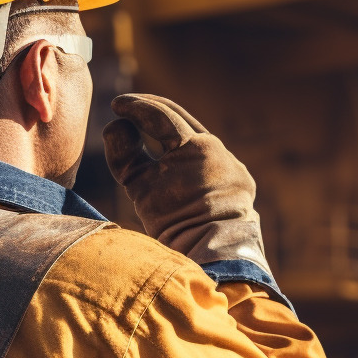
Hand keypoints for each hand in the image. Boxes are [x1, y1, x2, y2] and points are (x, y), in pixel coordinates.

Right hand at [102, 94, 269, 272]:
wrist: (214, 253)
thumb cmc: (173, 221)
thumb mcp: (140, 187)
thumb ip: (125, 153)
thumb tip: (117, 126)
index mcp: (195, 145)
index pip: (160, 115)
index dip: (135, 106)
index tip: (116, 104)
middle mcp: (219, 148)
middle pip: (182, 121)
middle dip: (154, 112)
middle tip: (129, 108)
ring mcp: (234, 165)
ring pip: (199, 141)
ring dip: (174, 136)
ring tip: (148, 135)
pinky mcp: (241, 182)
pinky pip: (213, 163)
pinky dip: (192, 159)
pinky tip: (179, 166)